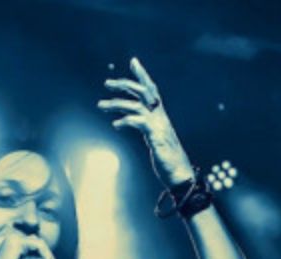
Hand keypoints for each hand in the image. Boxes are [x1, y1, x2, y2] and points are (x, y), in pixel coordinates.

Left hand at [98, 57, 194, 186]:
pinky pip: (139, 123)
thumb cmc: (166, 159)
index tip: (133, 61)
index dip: (142, 74)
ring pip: (135, 106)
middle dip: (124, 84)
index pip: (151, 89)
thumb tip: (132, 122)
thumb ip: (145, 127)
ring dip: (116, 104)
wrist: (179, 174)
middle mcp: (160, 117)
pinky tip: (115, 125)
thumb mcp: (154, 139)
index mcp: (160, 115)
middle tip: (107, 82)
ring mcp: (158, 125)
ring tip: (100, 105)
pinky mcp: (155, 136)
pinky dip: (126, 121)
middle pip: (142, 92)